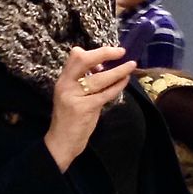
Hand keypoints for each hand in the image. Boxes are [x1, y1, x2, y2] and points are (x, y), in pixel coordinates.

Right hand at [44, 47, 134, 171]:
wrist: (61, 142)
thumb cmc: (69, 119)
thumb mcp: (71, 96)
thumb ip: (83, 82)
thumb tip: (101, 66)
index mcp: (63, 80)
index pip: (75, 56)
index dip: (93, 51)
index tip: (108, 53)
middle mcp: (66, 85)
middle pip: (84, 60)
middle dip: (104, 53)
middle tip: (121, 52)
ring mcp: (75, 96)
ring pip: (99, 78)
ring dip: (118, 71)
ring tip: (131, 66)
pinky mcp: (85, 108)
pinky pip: (105, 94)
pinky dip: (117, 86)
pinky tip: (125, 82)